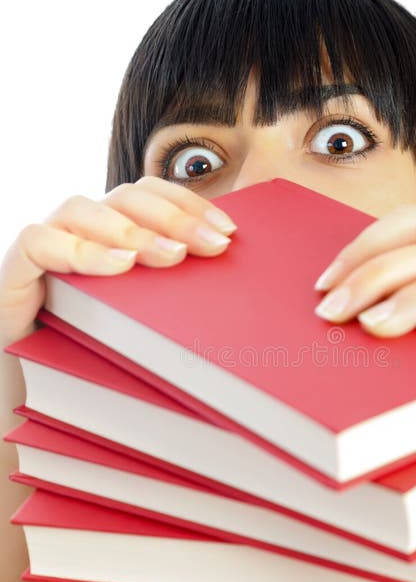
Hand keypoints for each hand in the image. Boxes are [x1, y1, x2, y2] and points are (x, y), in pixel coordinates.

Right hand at [0, 176, 235, 345]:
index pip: (151, 195)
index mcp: (112, 231)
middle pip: (126, 197)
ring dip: (132, 230)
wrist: (36, 386)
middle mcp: (79, 228)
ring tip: (171, 256)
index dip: (189, 205)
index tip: (228, 231)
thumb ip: (171, 291)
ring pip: (83, 209)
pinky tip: (119, 266)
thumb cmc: (91, 352)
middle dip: (175, 218)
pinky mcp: (15, 266)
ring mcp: (46, 243)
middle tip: (213, 244)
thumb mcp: (142, 317)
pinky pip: (41, 241)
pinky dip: (82, 250)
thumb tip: (226, 280)